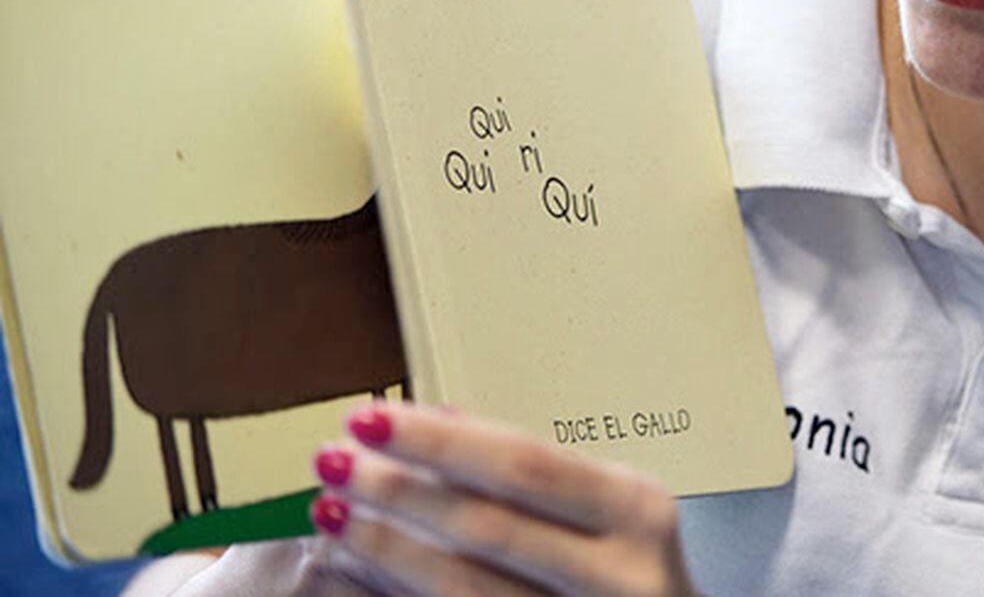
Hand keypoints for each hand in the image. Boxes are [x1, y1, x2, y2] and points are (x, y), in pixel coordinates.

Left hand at [309, 401, 693, 596]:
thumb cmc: (631, 571)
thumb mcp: (608, 508)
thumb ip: (532, 472)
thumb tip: (435, 422)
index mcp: (635, 510)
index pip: (523, 464)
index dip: (438, 443)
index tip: (371, 420)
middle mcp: (620, 572)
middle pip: (486, 525)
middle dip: (398, 491)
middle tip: (335, 461)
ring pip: (462, 586)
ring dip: (385, 547)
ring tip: (332, 513)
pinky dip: (396, 594)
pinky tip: (358, 571)